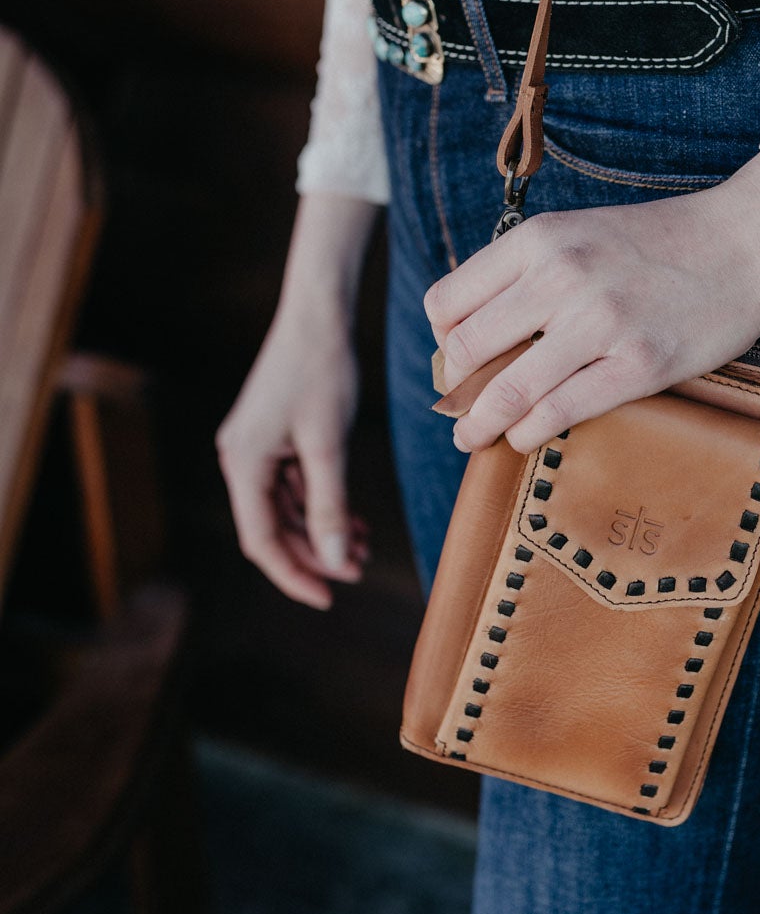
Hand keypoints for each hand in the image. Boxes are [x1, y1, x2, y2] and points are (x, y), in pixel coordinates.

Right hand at [217, 193, 376, 608]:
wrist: (320, 315)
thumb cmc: (323, 372)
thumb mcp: (329, 445)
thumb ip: (329, 507)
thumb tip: (337, 563)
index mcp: (242, 462)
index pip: (261, 539)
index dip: (294, 574)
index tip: (329, 598)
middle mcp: (240, 458)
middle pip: (272, 527)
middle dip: (315, 553)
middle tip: (361, 570)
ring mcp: (255, 447)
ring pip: (286, 509)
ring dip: (322, 530)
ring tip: (365, 546)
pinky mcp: (273, 436)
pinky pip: (293, 485)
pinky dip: (322, 504)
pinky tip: (354, 519)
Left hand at [425, 152, 759, 453]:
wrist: (744, 241)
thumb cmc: (659, 243)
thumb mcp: (578, 232)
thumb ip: (528, 272)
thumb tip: (477, 333)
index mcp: (538, 240)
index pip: (448, 302)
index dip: (442, 341)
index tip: (456, 362)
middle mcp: (560, 276)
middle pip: (465, 351)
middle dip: (453, 391)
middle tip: (458, 410)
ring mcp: (599, 321)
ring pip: (507, 391)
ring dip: (480, 426)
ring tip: (474, 438)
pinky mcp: (637, 363)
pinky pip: (559, 411)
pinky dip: (530, 432)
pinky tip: (527, 436)